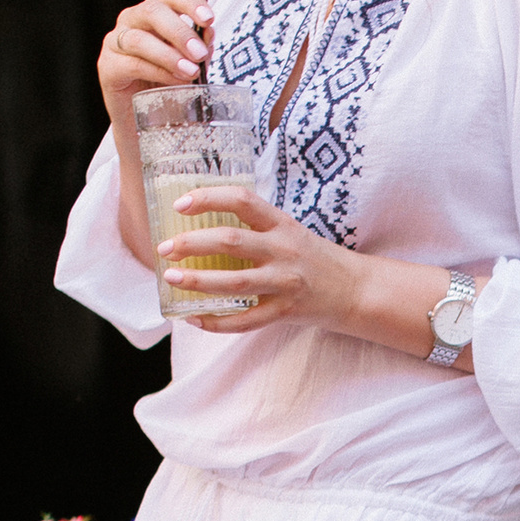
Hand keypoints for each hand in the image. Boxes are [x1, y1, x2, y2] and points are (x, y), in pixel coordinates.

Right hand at [99, 0, 210, 112]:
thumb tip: (208, 35)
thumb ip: (198, 48)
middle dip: (180, 32)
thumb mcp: (189, 63)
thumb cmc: (166, 85)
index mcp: (156, 13)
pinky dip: (158, 72)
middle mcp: (133, 20)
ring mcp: (117, 41)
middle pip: (153, 11)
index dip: (191, 3)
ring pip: (140, 38)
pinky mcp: (108, 66)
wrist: (144, 120)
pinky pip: (133, 64)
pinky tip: (175, 81)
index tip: (209, 19)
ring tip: (190, 72)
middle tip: (199, 53)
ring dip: (169, 55)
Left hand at [163, 186, 354, 331]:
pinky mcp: (285, 312)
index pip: (242, 200)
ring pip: (234, 283)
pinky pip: (245, 321)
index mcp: (282, 224)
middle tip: (165, 248)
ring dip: (198, 281)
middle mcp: (283, 250)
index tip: (180, 204)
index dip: (208, 198)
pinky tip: (193, 319)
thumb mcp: (289, 231)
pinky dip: (216, 322)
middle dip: (191, 244)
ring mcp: (285, 283)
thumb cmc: (312, 257)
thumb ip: (254, 226)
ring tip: (172, 279)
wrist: (354, 290)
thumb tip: (201, 222)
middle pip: (231, 242)